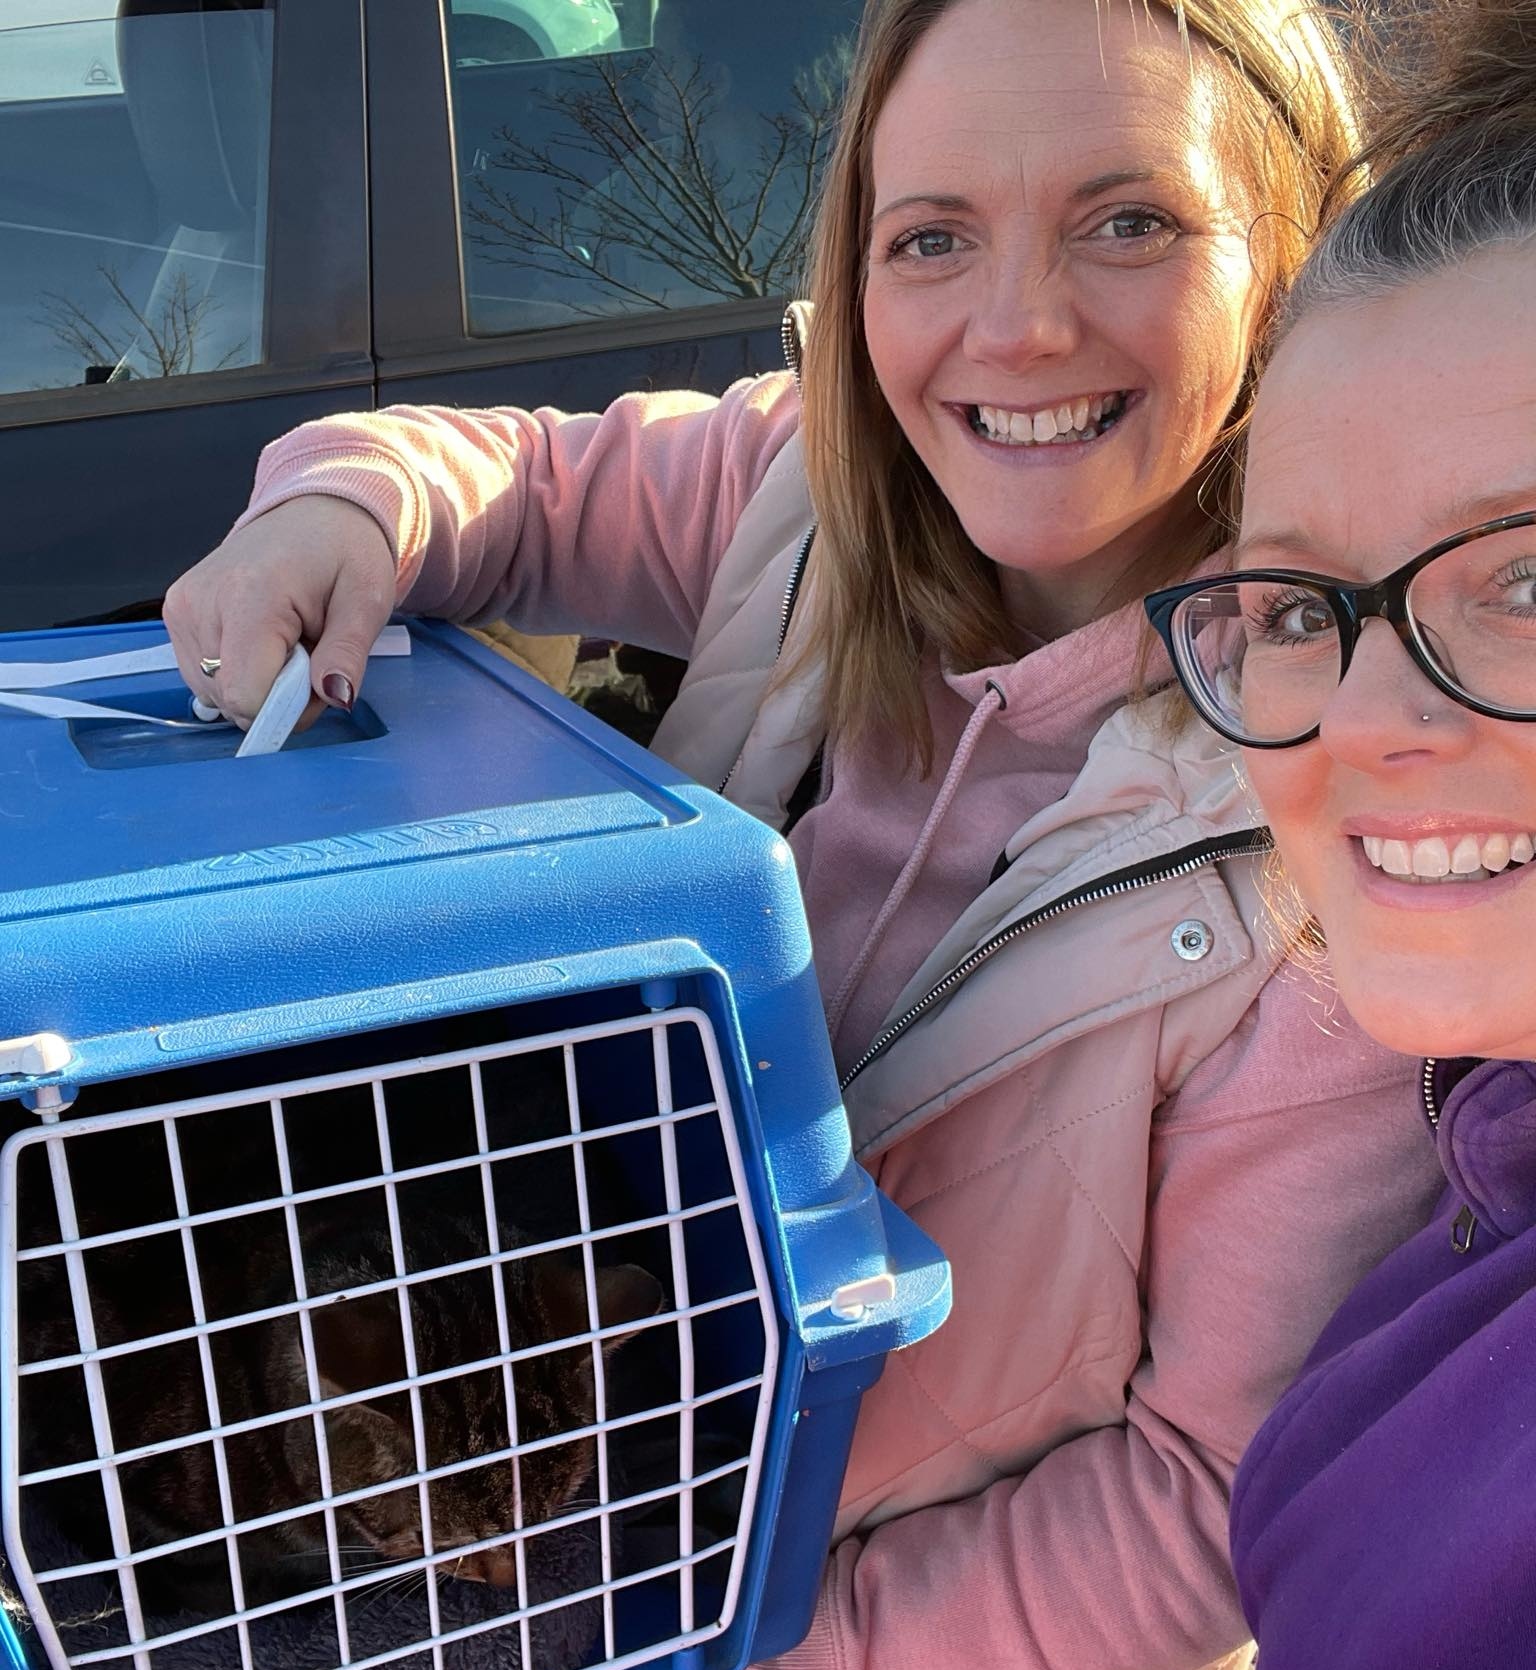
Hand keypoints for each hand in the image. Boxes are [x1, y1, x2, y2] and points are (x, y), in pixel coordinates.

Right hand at [163, 496, 396, 728]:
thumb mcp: (366, 601)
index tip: (317, 678)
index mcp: (249, 595)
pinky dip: (239, 672)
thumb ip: (348, 654)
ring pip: (215, 694)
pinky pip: (204, 677)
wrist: (314, 513)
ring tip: (288, 642)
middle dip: (277, 697)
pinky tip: (263, 642)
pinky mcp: (176, 614)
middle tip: (309, 654)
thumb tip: (335, 696)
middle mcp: (201, 602)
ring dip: (258, 685)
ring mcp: (182, 608)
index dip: (288, 707)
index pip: (245, 695)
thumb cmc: (342, 550)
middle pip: (231, 699)